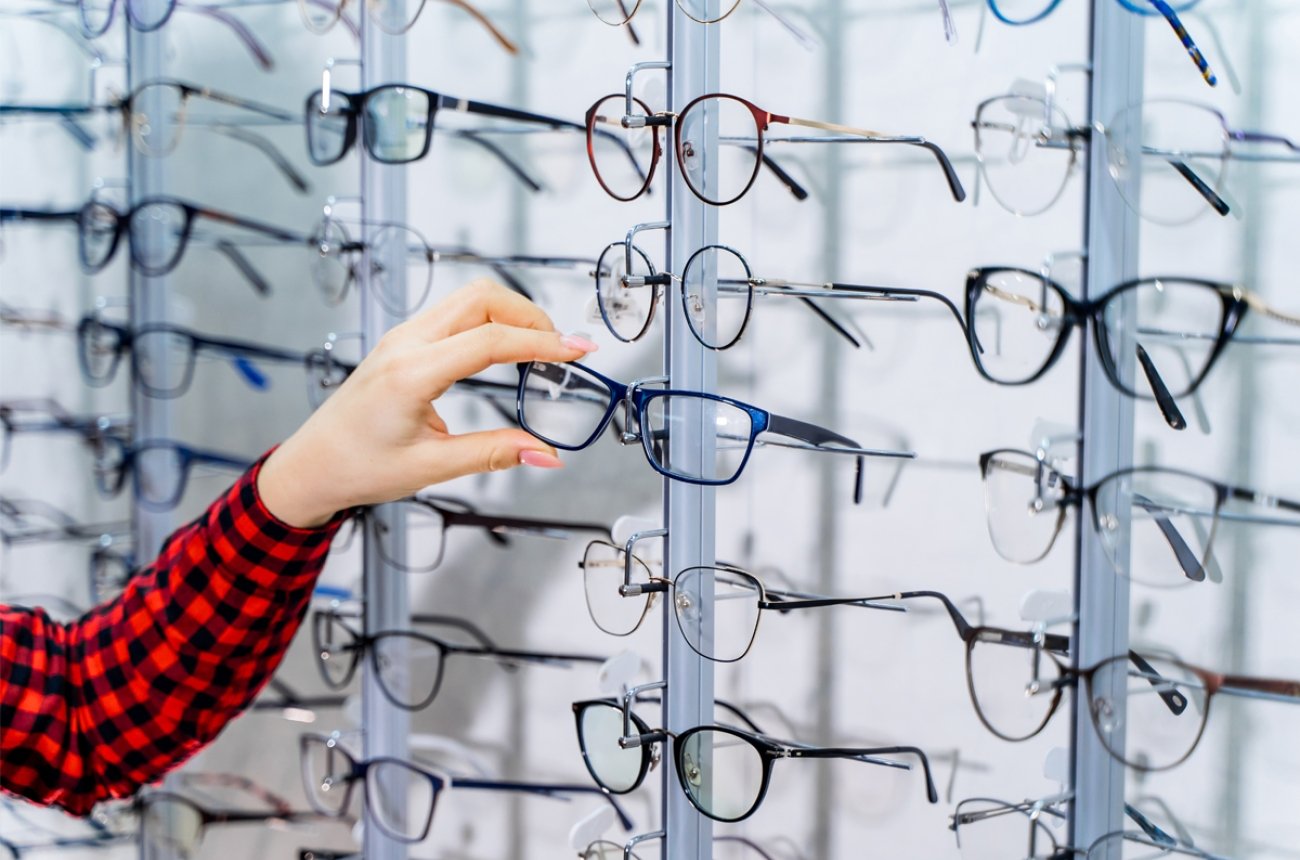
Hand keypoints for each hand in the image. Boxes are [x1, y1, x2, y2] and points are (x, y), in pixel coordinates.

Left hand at [257, 280, 597, 527]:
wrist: (312, 465)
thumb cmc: (359, 467)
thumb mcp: (431, 467)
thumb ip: (493, 454)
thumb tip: (546, 454)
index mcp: (410, 374)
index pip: (489, 341)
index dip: (541, 343)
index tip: (578, 351)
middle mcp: (405, 344)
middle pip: (482, 298)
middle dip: (530, 315)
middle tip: (562, 348)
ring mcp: (402, 337)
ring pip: (468, 298)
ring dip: (511, 313)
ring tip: (540, 347)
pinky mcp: (404, 341)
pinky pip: (454, 312)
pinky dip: (490, 320)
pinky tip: (507, 347)